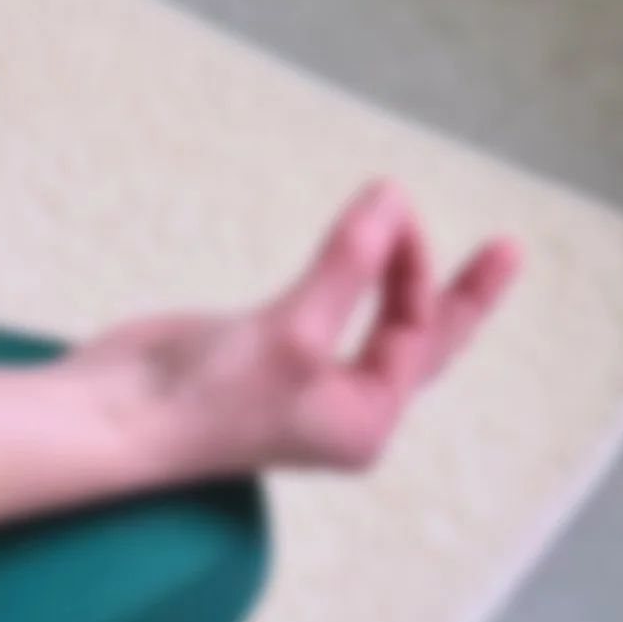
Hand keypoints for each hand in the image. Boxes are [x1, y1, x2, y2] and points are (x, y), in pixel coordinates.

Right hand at [76, 179, 520, 479]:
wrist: (115, 418)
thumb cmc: (206, 397)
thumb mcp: (293, 332)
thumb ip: (347, 265)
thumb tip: (392, 199)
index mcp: (364, 422)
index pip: (416, 334)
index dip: (418, 266)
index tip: (395, 201)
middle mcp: (342, 408)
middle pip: (419, 341)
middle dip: (457, 292)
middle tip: (507, 248)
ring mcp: (302, 382)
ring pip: (373, 323)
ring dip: (397, 277)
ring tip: (420, 234)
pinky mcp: (261, 352)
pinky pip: (326, 308)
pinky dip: (346, 277)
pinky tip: (353, 255)